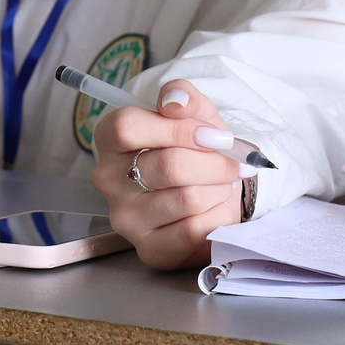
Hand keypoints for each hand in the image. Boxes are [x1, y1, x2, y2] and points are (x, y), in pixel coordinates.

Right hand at [92, 80, 248, 270]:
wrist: (208, 186)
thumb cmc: (194, 145)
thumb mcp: (193, 111)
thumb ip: (182, 96)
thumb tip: (175, 102)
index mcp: (110, 138)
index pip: (128, 127)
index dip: (179, 129)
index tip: (214, 135)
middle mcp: (108, 179)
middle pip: (167, 166)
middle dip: (214, 163)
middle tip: (235, 163)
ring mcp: (125, 217)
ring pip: (186, 199)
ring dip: (219, 189)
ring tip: (225, 183)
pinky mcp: (149, 248)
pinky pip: (194, 231)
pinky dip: (218, 215)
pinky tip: (217, 207)